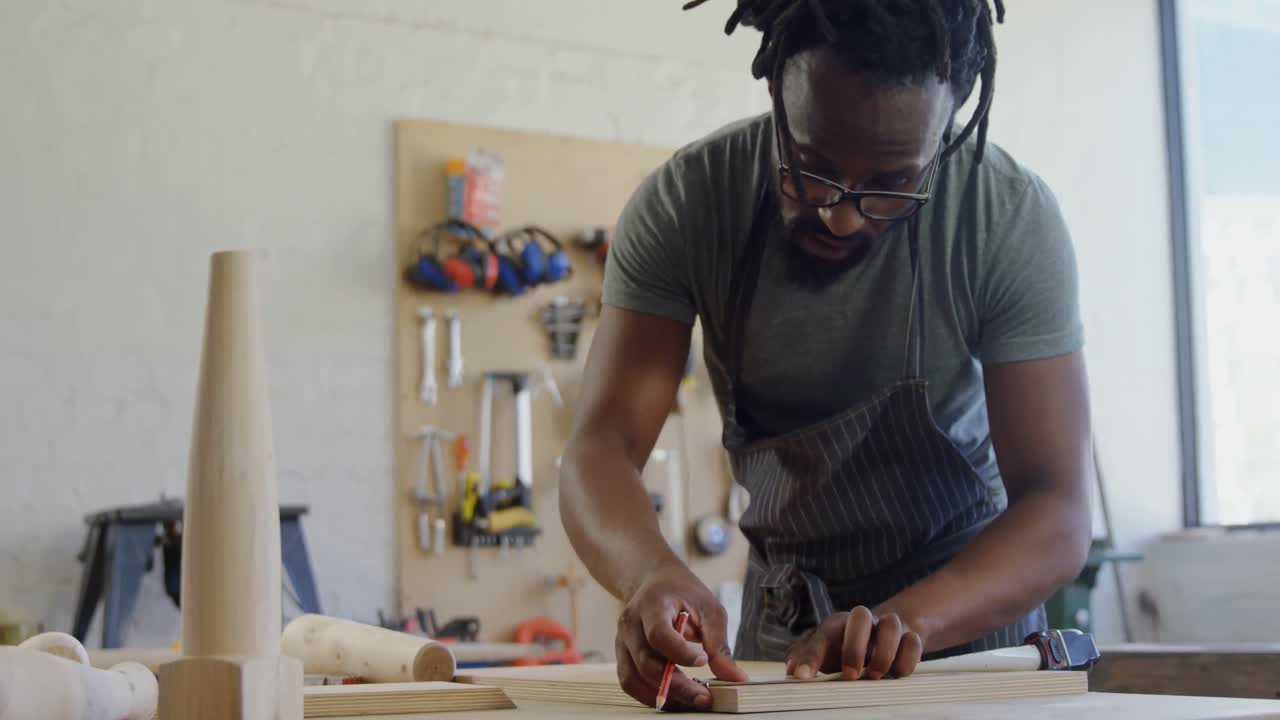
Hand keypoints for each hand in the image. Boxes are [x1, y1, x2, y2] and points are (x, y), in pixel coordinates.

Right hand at [616, 562, 747, 709]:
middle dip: (677, 686)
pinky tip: (674, 698)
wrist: (655, 581)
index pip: (659, 634)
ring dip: (662, 696)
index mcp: (652, 605)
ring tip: (691, 701)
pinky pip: (630, 683)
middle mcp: (630, 624)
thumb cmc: (684, 593)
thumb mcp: (709, 609)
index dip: (680, 653)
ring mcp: (622, 641)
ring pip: (633, 678)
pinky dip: (650, 696)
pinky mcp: (622, 655)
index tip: (703, 662)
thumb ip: (719, 645)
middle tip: (704, 698)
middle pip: (646, 663)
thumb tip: (736, 679)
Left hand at [785, 606, 924, 680]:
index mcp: (836, 625)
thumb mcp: (825, 652)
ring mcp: (887, 627)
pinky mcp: (910, 636)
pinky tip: (897, 674)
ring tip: (875, 674)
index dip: (810, 656)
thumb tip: (790, 669)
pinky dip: (907, 660)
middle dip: (854, 646)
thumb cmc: (846, 647)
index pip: (820, 636)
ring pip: (891, 624)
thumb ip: (806, 657)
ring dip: (884, 653)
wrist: (882, 635)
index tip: (801, 676)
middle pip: (860, 616)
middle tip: (850, 674)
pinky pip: (913, 642)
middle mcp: (862, 622)